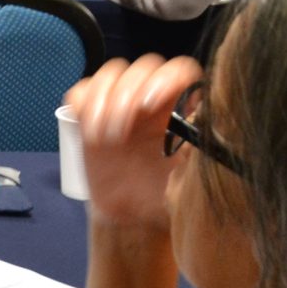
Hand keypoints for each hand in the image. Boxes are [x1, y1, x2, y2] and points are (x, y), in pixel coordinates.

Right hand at [64, 54, 204, 232]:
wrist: (134, 219)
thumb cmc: (167, 199)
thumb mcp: (190, 178)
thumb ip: (199, 150)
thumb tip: (205, 124)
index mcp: (182, 108)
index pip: (179, 70)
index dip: (165, 79)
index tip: (150, 106)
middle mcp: (153, 99)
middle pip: (142, 68)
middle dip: (126, 95)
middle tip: (120, 132)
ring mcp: (120, 103)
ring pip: (111, 74)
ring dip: (102, 102)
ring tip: (104, 139)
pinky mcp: (92, 114)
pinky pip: (81, 91)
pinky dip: (82, 104)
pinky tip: (88, 132)